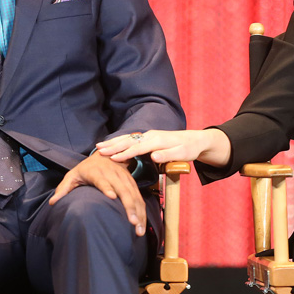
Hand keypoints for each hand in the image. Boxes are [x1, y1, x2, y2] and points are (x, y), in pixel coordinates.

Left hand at [49, 152, 146, 235]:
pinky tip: (142, 223)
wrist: (104, 154)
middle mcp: (112, 174)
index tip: (111, 197)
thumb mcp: (72, 175)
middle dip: (129, 206)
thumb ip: (63, 189)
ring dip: (138, 211)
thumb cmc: (85, 169)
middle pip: (123, 189)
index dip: (107, 187)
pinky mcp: (131, 182)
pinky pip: (138, 196)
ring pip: (133, 194)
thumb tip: (53, 202)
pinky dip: (141, 210)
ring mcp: (124, 177)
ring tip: (138, 228)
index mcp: (96, 172)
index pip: (102, 180)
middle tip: (132, 222)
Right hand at [96, 129, 231, 167]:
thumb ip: (168, 155)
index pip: (138, 147)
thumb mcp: (182, 154)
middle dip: (113, 146)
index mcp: (158, 140)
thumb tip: (154, 156)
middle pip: (129, 140)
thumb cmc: (189, 149)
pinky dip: (118, 141)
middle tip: (98, 151)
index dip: (125, 153)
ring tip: (98, 147)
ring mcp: (148, 135)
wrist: (195, 140)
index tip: (112, 159)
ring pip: (127, 138)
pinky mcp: (148, 137)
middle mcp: (151, 136)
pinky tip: (111, 145)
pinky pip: (130, 139)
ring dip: (113, 142)